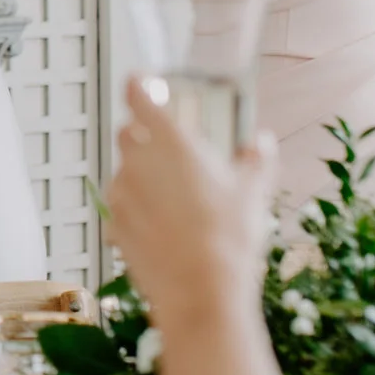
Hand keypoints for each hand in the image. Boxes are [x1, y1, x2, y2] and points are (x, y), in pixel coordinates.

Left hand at [107, 78, 274, 322]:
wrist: (201, 292)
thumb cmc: (229, 239)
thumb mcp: (254, 193)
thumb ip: (256, 160)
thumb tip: (260, 142)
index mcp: (171, 143)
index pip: (138, 96)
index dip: (138, 85)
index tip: (141, 81)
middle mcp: (139, 162)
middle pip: (127, 133)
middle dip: (143, 134)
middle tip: (170, 150)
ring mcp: (121, 194)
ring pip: (123, 171)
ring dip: (141, 175)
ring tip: (174, 199)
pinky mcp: (114, 224)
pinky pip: (121, 206)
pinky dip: (136, 208)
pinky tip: (162, 227)